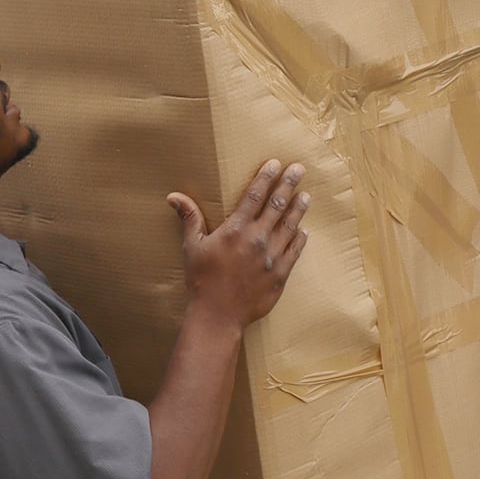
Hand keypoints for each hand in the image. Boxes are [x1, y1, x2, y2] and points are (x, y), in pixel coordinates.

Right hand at [168, 159, 309, 329]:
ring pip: (290, 226)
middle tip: (299, 169)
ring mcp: (271, 257)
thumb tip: (173, 196)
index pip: (255, 196)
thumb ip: (190, 218)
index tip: (276, 163)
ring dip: (298, 209)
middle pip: (277, 205)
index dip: (266, 177)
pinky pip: (295, 251)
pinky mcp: (281, 274)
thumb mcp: (192, 246)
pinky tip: (303, 230)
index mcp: (236, 229)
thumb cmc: (202, 280)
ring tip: (306, 196)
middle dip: (289, 184)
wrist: (218, 315)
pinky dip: (299, 239)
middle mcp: (257, 239)